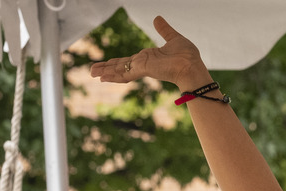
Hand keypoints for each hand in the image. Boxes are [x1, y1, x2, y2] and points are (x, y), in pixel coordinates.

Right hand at [89, 17, 207, 89]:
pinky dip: (113, 75)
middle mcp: (143, 64)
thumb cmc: (188, 56)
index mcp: (149, 58)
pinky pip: (125, 74)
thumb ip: (164, 30)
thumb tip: (157, 18)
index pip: (128, 60)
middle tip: (92, 71)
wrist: (193, 66)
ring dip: (105, 72)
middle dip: (106, 68)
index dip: (116, 62)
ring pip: (120, 70)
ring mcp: (142, 68)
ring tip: (92, 74)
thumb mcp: (174, 38)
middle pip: (120, 66)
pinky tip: (102, 78)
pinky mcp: (143, 70)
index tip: (106, 64)